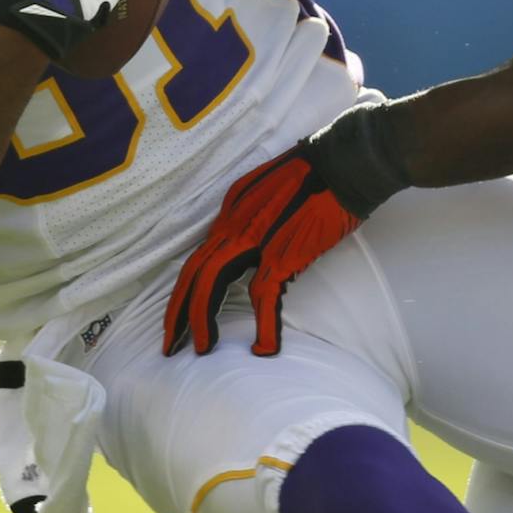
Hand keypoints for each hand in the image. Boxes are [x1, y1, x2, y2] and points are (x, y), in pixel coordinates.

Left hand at [164, 103, 412, 356]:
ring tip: (199, 349)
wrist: (342, 163)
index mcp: (232, 211)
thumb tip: (256, 246)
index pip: (199, 256)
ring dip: (202, 320)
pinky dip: (264, 326)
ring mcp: (256, 240)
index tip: (178, 314)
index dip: (185, 288)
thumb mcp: (270, 191)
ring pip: (213, 283)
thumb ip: (256, 217)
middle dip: (178, 310)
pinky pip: (264, 296)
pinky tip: (263, 349)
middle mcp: (234, 224)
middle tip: (169, 343)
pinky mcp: (283, 254)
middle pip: (195, 272)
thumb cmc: (316, 174)